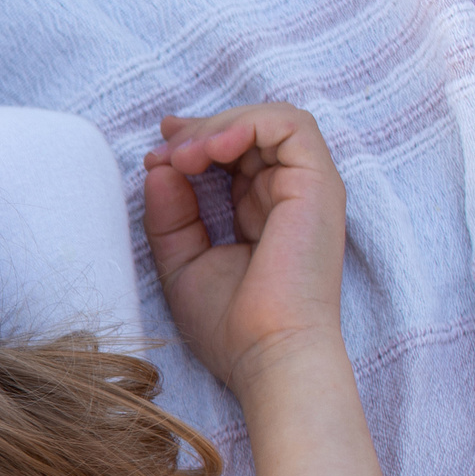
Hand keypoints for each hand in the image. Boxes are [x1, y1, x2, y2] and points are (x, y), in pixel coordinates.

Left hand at [141, 102, 347, 397]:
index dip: (195, 143)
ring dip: (218, 128)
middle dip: (199, 133)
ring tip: (183, 156)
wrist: (267, 353)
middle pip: (249, 133)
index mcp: (261, 212)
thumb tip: (158, 167)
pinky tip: (209, 151)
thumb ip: (170, 215)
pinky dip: (245, 125)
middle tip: (161, 153)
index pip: (234, 157)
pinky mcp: (319, 184)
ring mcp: (308, 187)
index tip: (155, 156)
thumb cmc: (231, 325)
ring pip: (270, 121)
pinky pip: (290, 126)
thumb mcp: (182, 262)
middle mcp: (289, 194)